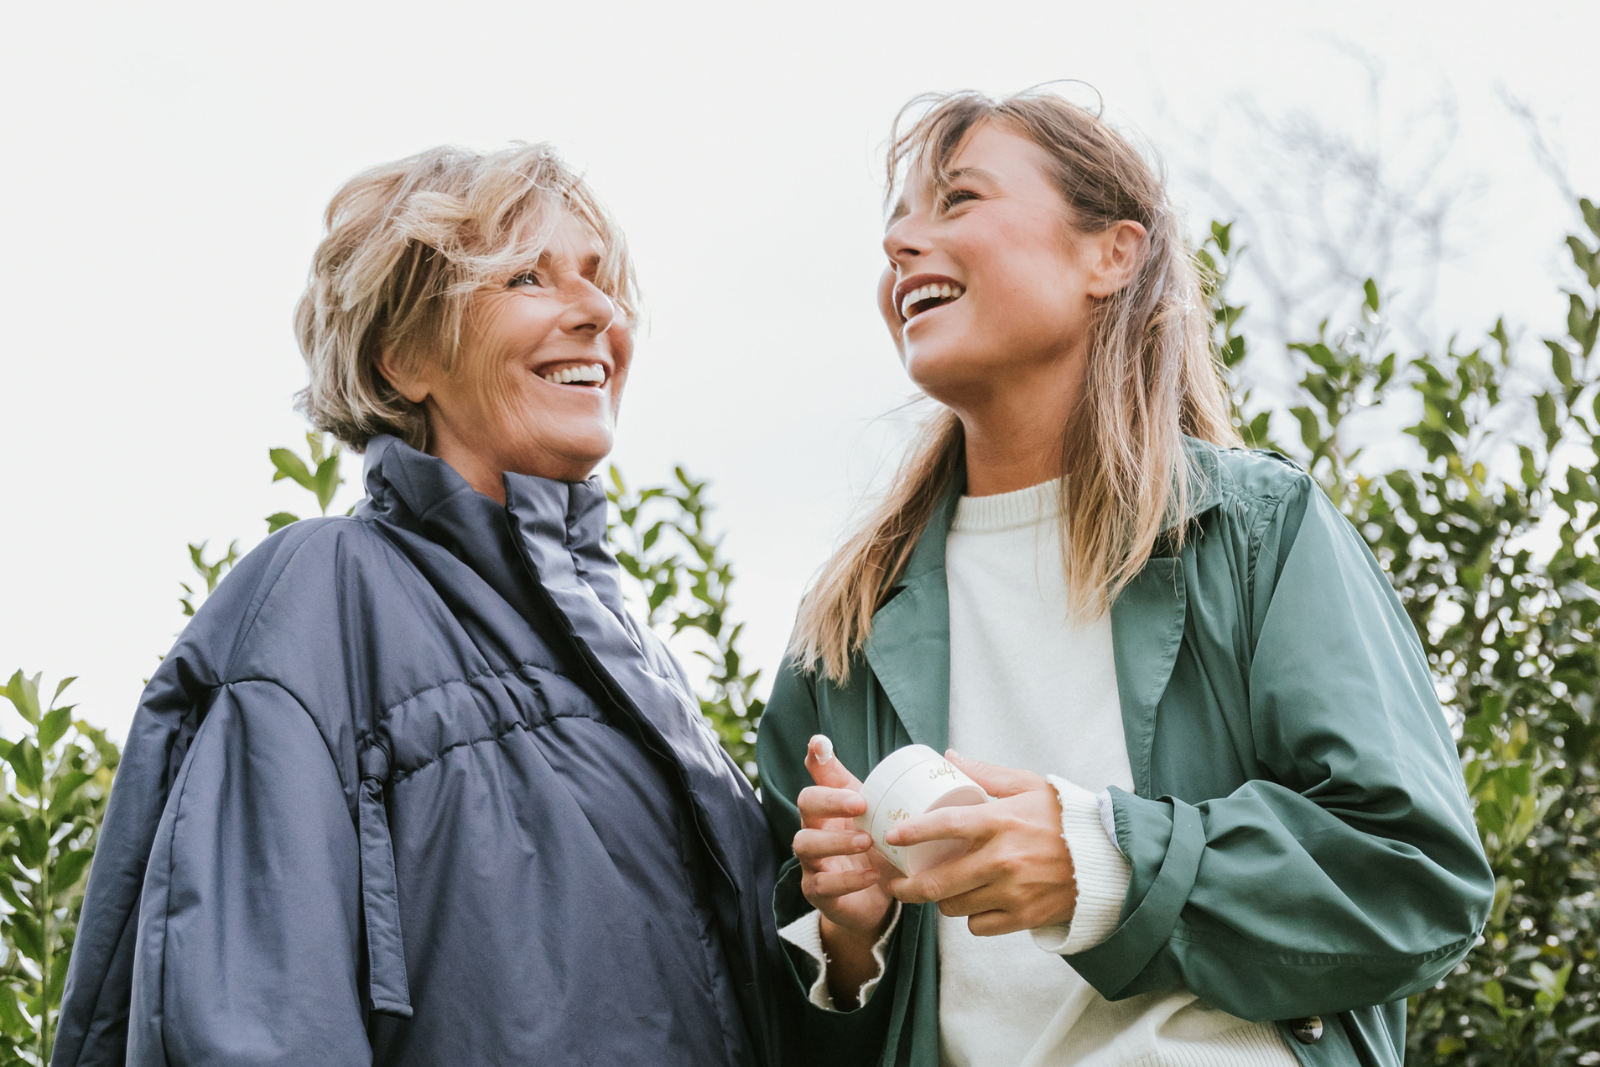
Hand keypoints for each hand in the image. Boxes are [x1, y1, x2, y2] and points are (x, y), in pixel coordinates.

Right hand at [793, 736, 898, 1004]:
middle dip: (830, 801)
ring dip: (836, 841)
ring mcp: (812, 861)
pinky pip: (822, 884)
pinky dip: (848, 880)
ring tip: (866, 841)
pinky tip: (871, 876)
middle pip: (806, 804)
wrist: (874, 903)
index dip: (817, 762)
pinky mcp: (817, 892)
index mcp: (832, 809)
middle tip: (860, 804)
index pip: (818, 777)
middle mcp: (815, 829)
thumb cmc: (879, 853)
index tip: (820, 743)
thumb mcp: (888, 824)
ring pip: (805, 843)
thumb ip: (905, 798)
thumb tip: (947, 756)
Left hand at [884, 751, 1076, 936]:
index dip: (913, 831)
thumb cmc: (1065, 817)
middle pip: (938, 883)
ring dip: (941, 901)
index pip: (945, 825)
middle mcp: (1002, 859)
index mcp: (1000, 821)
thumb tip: (948, 756)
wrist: (1108, 858)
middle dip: (906, 886)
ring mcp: (1013, 892)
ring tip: (938, 890)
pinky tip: (973, 905)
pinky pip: (979, 927)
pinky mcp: (1024, 917)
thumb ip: (986, 773)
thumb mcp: (1028, 785)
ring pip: (954, 907)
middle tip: (894, 882)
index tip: (892, 836)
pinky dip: (972, 919)